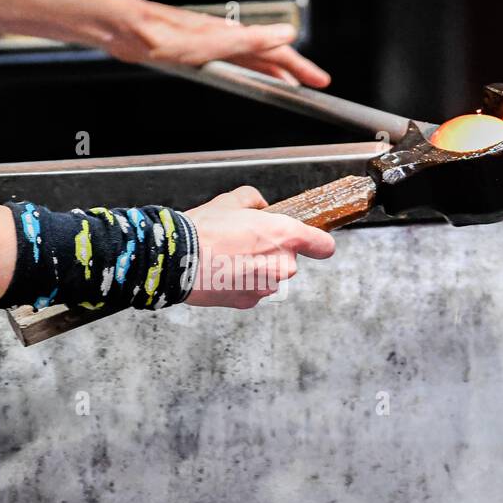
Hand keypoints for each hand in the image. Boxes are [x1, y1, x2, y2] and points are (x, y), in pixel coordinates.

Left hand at [108, 0, 330, 86]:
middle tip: (311, 85)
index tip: (319, 80)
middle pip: (268, 55)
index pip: (278, 51)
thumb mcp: (214, 41)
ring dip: (272, 72)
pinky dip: (247, 72)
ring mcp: (212, 45)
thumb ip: (251, 40)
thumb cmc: (164, 36)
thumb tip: (286, 33)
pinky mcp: (196, 52)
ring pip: (251, 60)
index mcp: (234, 36)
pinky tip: (243, 77)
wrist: (129, 30)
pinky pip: (232, 64)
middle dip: (292, 70)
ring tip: (286, 84)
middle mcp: (226, 38)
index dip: (300, 67)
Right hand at [184, 186, 334, 307]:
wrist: (179, 259)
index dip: (318, 244)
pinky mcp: (250, 301)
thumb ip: (254, 201)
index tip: (314, 244)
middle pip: (289, 260)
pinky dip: (241, 283)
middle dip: (271, 252)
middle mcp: (283, 264)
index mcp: (285, 235)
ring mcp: (267, 287)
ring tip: (228, 258)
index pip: (324, 245)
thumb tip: (261, 207)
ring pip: (270, 276)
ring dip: (256, 269)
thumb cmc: (205, 229)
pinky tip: (222, 272)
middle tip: (244, 243)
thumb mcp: (231, 201)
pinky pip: (252, 289)